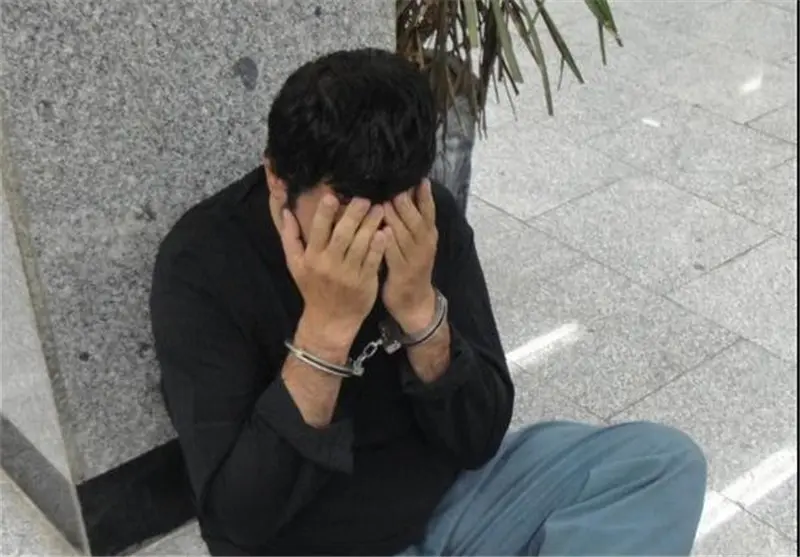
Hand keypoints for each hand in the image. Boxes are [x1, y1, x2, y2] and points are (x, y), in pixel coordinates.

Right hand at [269, 189, 385, 346]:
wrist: (330, 320)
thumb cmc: (312, 288)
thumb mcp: (295, 265)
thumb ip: (290, 237)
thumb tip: (286, 210)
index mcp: (312, 258)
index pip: (318, 231)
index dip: (325, 213)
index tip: (333, 196)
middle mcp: (329, 265)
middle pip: (343, 234)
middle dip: (354, 214)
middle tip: (365, 198)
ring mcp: (349, 274)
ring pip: (361, 245)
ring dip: (371, 225)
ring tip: (379, 209)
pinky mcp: (365, 282)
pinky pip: (373, 260)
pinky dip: (379, 246)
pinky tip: (385, 231)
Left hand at [382, 179, 437, 333]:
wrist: (414, 302)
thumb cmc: (410, 266)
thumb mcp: (416, 242)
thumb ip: (411, 220)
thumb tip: (401, 192)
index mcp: (429, 234)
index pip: (429, 209)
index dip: (424, 194)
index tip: (417, 176)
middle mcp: (424, 243)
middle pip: (415, 217)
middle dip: (405, 201)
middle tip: (392, 185)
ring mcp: (414, 258)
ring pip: (404, 233)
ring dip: (394, 217)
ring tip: (382, 201)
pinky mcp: (401, 271)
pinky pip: (393, 253)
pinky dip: (387, 241)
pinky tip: (380, 230)